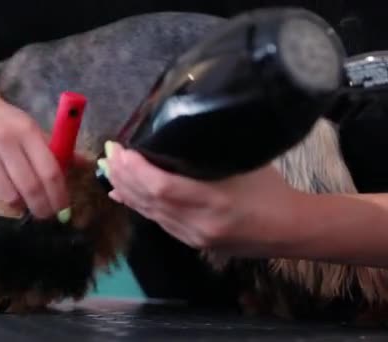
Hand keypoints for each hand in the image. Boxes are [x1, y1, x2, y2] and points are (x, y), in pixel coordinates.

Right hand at [0, 95, 68, 218]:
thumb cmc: (6, 120)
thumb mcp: (32, 127)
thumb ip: (56, 147)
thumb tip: (85, 163)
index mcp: (27, 131)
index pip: (50, 170)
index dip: (59, 193)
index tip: (64, 206)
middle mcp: (6, 143)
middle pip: (31, 187)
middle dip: (44, 206)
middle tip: (49, 214)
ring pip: (12, 195)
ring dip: (25, 206)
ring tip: (32, 206)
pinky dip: (9, 199)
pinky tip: (14, 196)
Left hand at [103, 141, 300, 254]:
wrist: (289, 230)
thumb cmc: (271, 189)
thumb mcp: (242, 162)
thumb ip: (206, 155)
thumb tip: (172, 139)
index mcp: (214, 201)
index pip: (162, 187)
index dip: (137, 170)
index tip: (123, 150)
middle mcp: (198, 224)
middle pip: (150, 201)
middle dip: (125, 176)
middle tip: (110, 154)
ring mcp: (193, 237)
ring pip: (149, 213)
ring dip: (127, 190)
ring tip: (110, 171)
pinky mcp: (192, 243)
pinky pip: (157, 222)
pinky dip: (138, 206)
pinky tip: (123, 194)